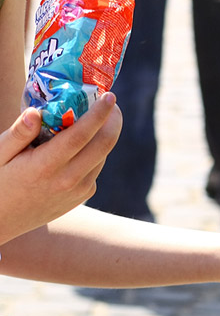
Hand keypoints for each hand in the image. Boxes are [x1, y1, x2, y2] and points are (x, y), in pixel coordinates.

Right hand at [0, 94, 120, 245]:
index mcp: (45, 167)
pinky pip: (97, 166)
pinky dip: (96, 150)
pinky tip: (84, 142)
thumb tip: (35, 112)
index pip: (80, 136)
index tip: (110, 96)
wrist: (1, 220)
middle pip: (104, 144)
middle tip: (111, 102)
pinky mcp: (83, 195)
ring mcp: (79, 190)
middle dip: (113, 120)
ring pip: (103, 154)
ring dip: (105, 133)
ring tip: (97, 118)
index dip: (98, 114)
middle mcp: (67, 180)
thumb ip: (18, 134)